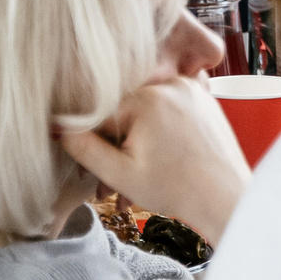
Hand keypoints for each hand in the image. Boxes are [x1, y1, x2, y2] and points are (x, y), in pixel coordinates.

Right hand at [57, 76, 249, 245]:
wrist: (226, 196)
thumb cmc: (175, 188)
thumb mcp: (118, 173)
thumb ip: (82, 147)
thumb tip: (55, 125)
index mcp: (147, 97)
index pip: (100, 117)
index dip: (99, 148)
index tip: (106, 172)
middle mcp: (171, 84)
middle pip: (124, 114)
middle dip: (119, 148)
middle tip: (123, 181)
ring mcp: (190, 88)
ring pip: (146, 114)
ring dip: (138, 142)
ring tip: (145, 174)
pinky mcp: (203, 98)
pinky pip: (168, 111)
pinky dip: (159, 132)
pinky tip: (164, 158)